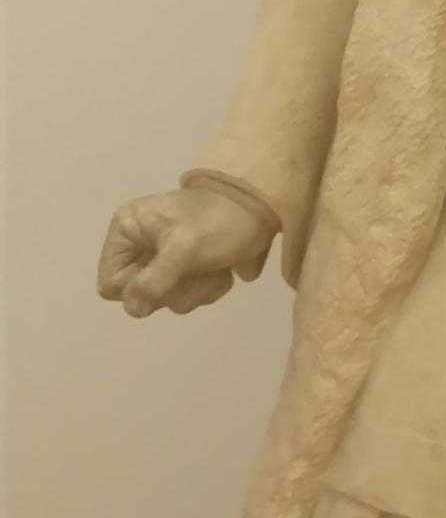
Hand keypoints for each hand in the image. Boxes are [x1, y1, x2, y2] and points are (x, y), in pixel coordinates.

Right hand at [97, 186, 275, 318]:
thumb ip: (155, 280)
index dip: (136, 288)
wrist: (263, 208)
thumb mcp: (183, 248)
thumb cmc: (218, 220)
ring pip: (168, 301)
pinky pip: (191, 297)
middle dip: (174, 287)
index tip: (163, 276)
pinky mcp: (190, 270)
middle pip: (141, 296)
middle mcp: (141, 246)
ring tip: (212, 264)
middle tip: (194, 267)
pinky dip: (210, 287)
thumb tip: (132, 309)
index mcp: (127, 230)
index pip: (110, 283)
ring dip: (197, 288)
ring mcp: (166, 260)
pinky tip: (222, 268)